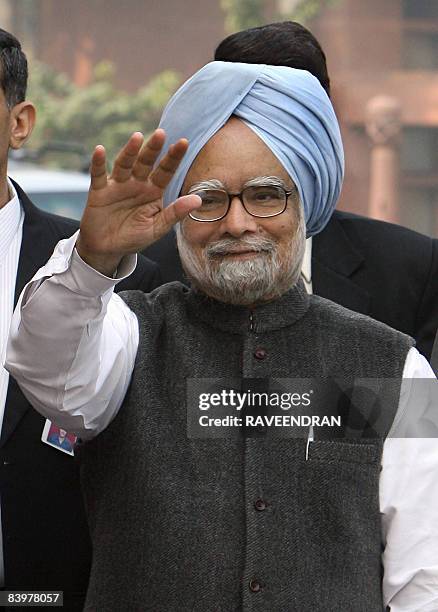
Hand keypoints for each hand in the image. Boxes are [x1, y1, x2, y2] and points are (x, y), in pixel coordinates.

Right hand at [76, 129, 200, 275]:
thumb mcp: (158, 228)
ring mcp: (118, 185)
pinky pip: (99, 175)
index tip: (184, 142)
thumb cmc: (134, 237)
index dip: (174, 157)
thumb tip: (198, 200)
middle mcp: (137, 183)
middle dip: (153, 149)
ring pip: (124, 164)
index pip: (166, 171)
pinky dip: (98, 163)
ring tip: (137, 137)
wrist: (108, 249)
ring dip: (130, 151)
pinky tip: (99, 150)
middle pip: (146, 162)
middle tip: (161, 134)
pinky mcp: (99, 191)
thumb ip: (175, 213)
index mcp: (153, 191)